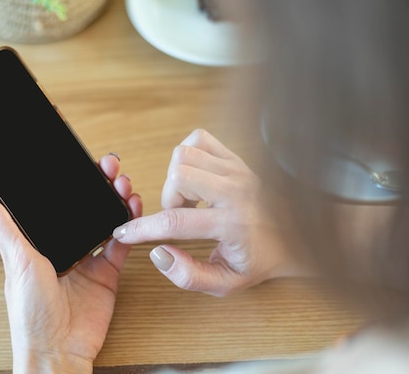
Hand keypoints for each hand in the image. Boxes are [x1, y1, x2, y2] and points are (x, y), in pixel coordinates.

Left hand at [0, 153, 141, 373]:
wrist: (58, 351)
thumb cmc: (30, 315)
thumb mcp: (17, 264)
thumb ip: (6, 230)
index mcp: (40, 243)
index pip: (57, 204)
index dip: (70, 182)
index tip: (81, 162)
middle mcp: (65, 248)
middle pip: (85, 208)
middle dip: (99, 185)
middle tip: (110, 166)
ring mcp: (87, 260)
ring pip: (106, 221)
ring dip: (115, 201)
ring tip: (124, 184)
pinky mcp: (107, 274)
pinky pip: (121, 245)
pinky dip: (129, 228)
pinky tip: (132, 211)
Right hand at [113, 129, 306, 296]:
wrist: (299, 236)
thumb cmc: (261, 260)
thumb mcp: (227, 283)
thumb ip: (189, 276)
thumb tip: (158, 254)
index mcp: (233, 224)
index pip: (175, 221)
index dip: (141, 228)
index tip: (124, 232)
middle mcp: (235, 191)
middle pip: (178, 175)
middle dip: (166, 198)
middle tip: (178, 216)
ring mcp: (236, 170)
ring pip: (184, 154)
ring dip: (175, 178)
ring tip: (188, 199)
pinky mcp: (236, 158)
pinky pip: (198, 139)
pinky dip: (186, 155)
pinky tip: (194, 178)